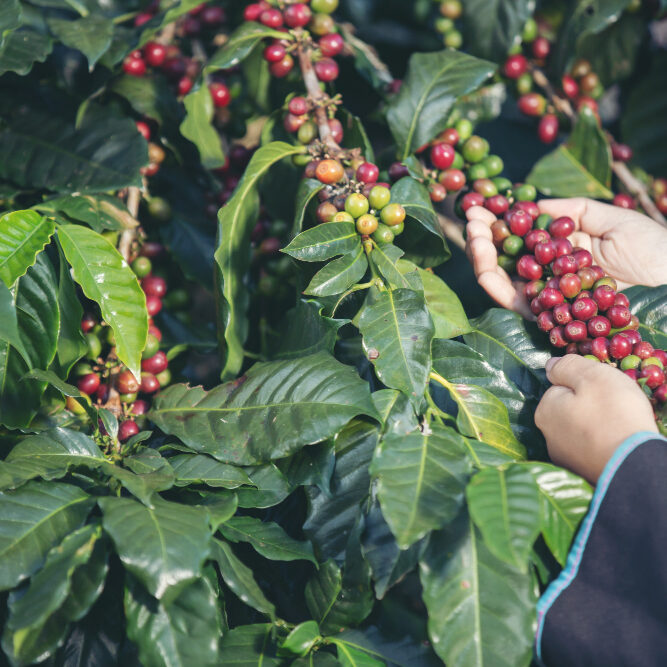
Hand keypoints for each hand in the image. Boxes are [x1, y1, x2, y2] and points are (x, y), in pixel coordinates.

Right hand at [465, 197, 666, 318]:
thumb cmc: (653, 249)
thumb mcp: (612, 219)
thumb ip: (572, 210)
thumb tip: (533, 204)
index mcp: (562, 250)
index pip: (521, 235)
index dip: (499, 221)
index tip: (482, 205)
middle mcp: (550, 274)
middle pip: (505, 258)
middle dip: (483, 237)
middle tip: (471, 218)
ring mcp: (548, 296)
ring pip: (503, 280)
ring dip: (482, 259)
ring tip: (474, 236)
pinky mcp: (551, 316)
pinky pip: (516, 304)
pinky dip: (497, 287)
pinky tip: (485, 268)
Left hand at [535, 355, 657, 483]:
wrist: (635, 465)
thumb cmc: (613, 414)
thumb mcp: (591, 376)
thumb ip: (568, 366)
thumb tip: (551, 365)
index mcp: (545, 411)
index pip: (561, 387)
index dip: (584, 385)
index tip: (603, 390)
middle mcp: (547, 436)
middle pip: (570, 409)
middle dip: (590, 406)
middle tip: (615, 408)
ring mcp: (564, 457)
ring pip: (581, 429)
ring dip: (597, 426)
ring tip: (619, 426)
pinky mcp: (582, 473)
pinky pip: (593, 448)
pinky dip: (603, 444)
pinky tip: (617, 444)